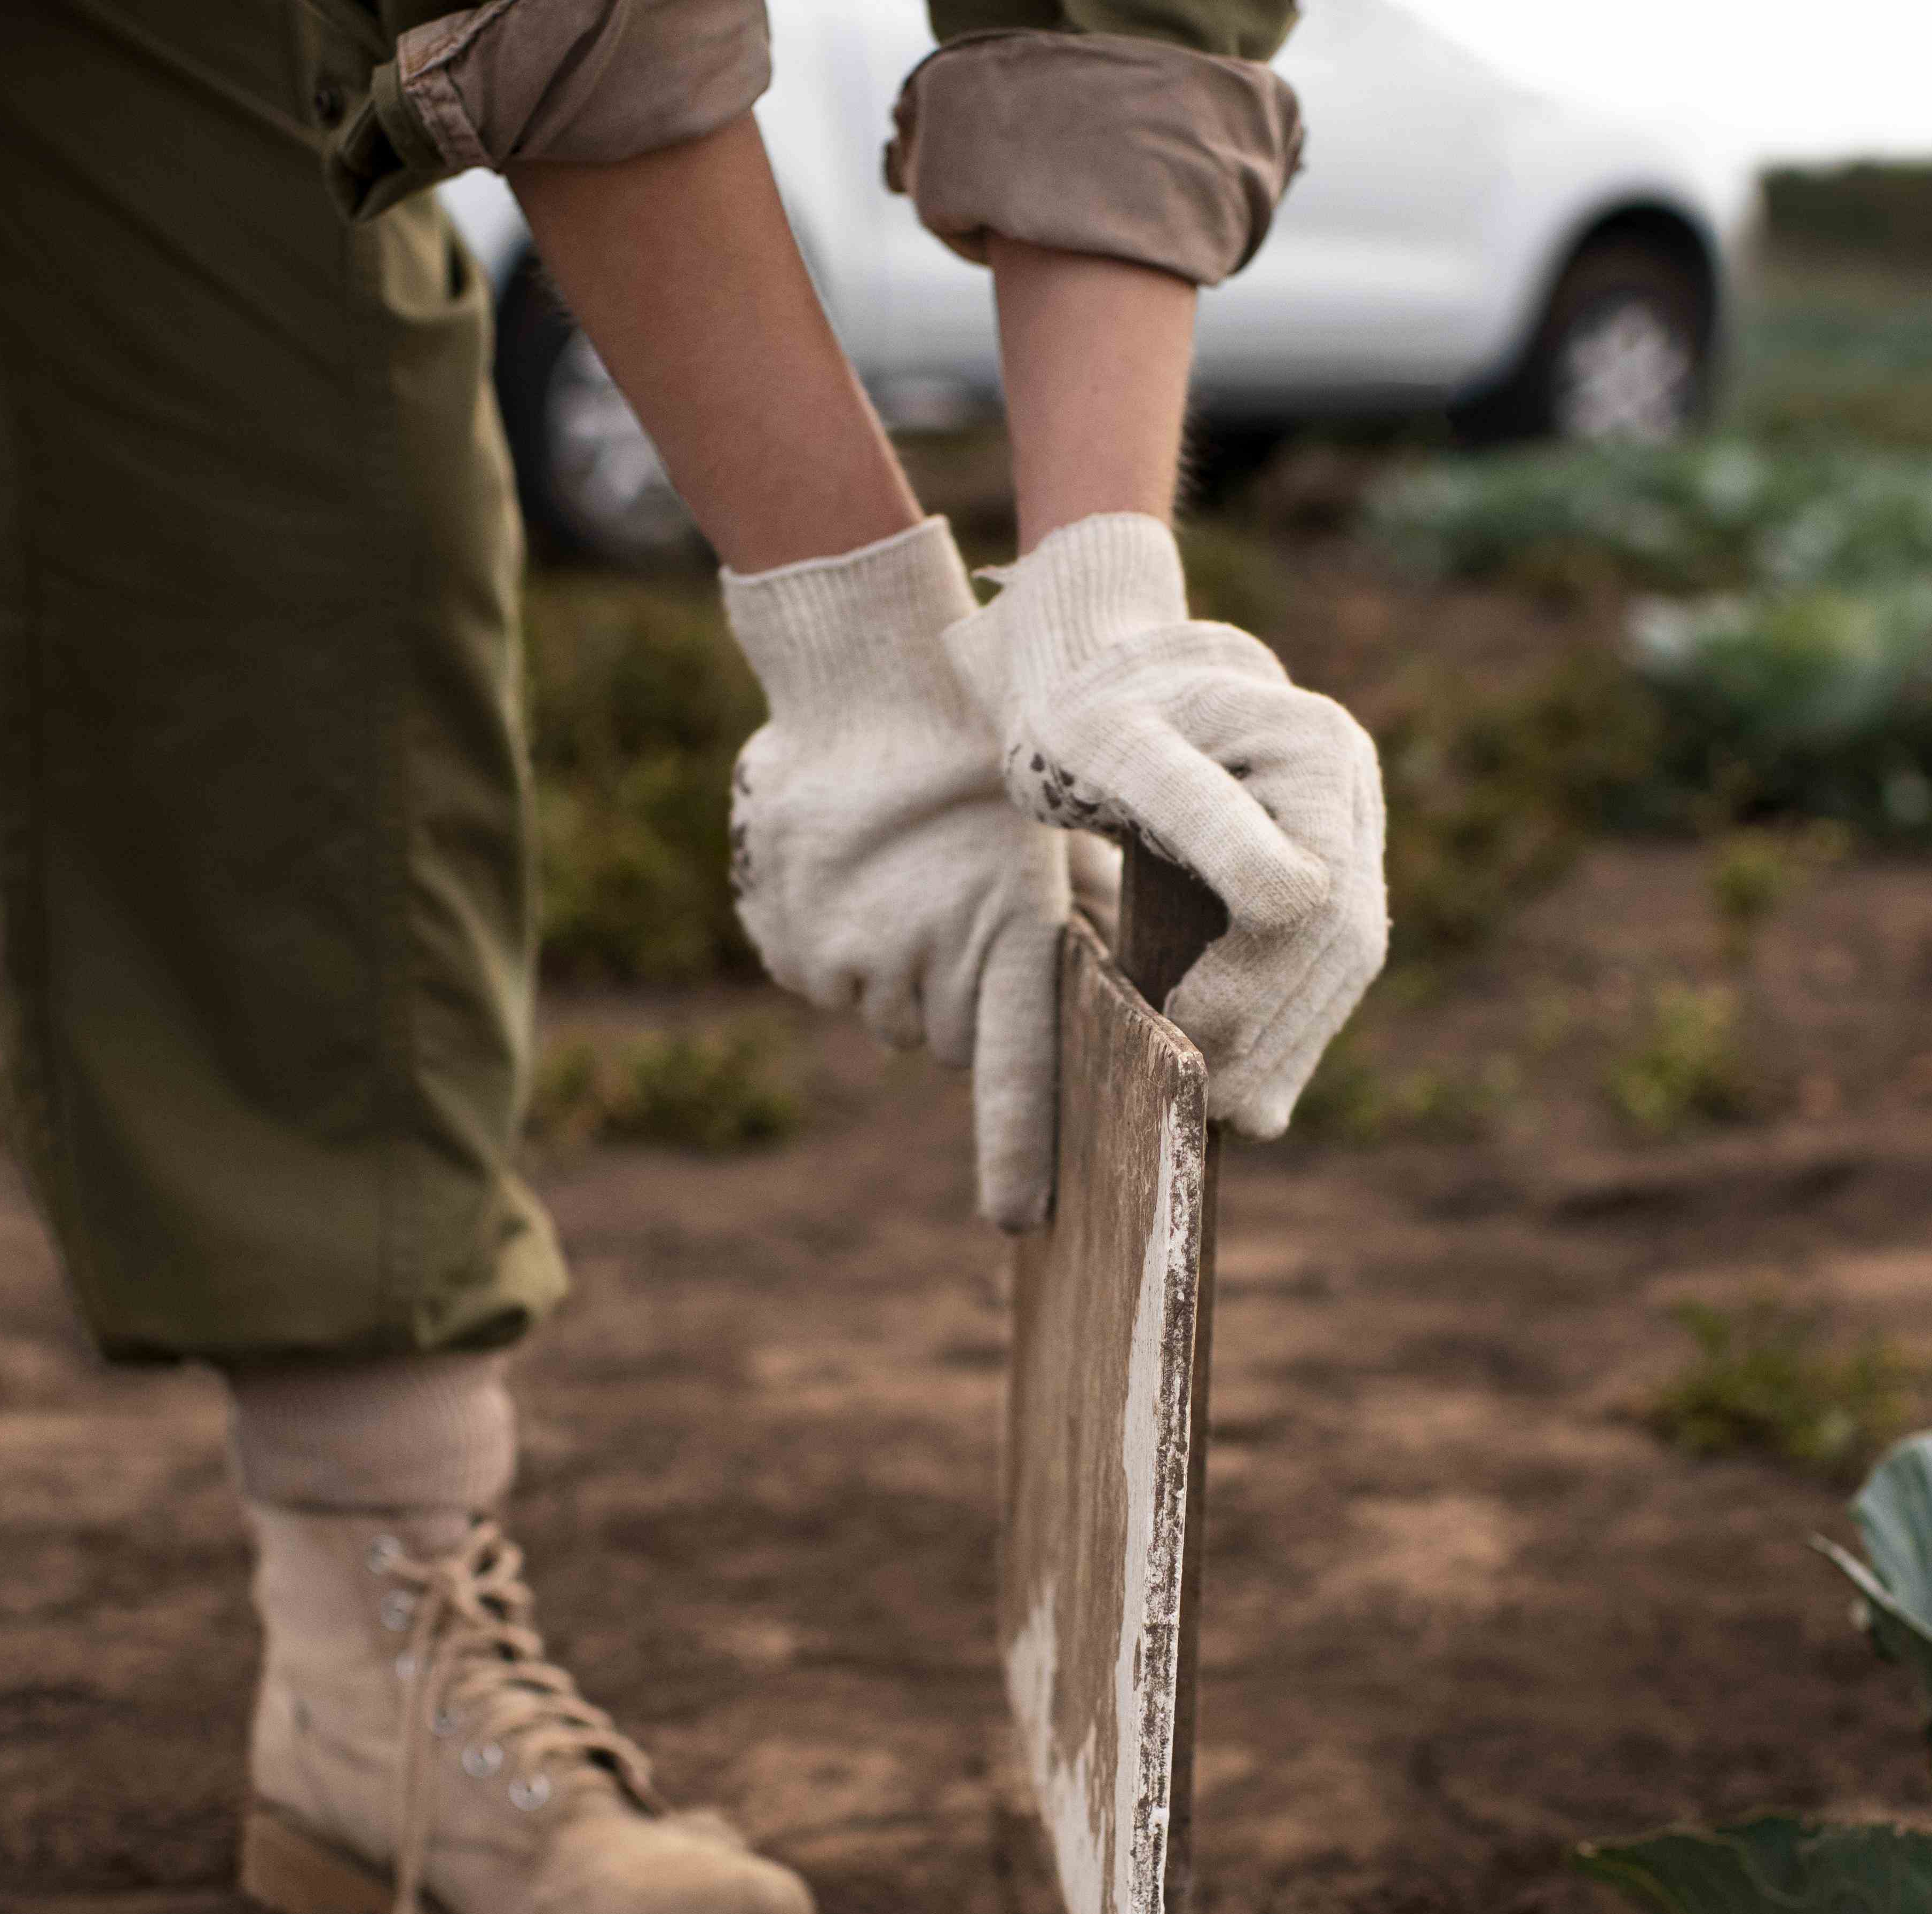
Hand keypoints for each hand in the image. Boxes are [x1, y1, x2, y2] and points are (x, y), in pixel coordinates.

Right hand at [723, 518, 1072, 1229]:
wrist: (860, 679)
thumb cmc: (982, 750)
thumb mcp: (1056, 829)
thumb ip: (1098, 917)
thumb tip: (1143, 998)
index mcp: (998, 933)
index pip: (1012, 1069)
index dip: (1017, 1148)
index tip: (1019, 1217)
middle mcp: (915, 959)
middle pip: (953, 1038)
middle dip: (971, 1000)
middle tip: (973, 917)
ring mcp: (841, 958)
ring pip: (891, 1011)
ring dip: (909, 972)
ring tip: (916, 882)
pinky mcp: (788, 946)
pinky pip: (834, 984)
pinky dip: (853, 952)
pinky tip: (865, 881)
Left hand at [943, 513, 1385, 1137]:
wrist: (1104, 676)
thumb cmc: (1089, 710)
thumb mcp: (1113, 745)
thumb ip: (1193, 810)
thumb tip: (1292, 904)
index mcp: (1311, 747)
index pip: (1308, 896)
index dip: (1252, 976)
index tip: (1180, 1022)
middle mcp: (1348, 784)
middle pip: (1341, 938)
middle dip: (1276, 1030)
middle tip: (1203, 1099)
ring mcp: (1351, 823)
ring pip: (1348, 960)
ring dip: (1296, 1046)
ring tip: (1235, 1113)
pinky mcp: (1331, 860)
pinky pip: (1332, 961)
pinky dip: (1297, 1029)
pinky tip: (1261, 1092)